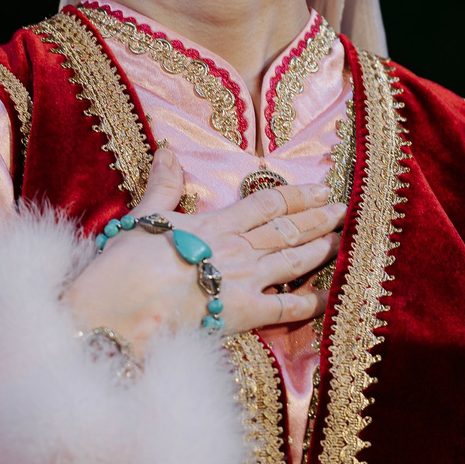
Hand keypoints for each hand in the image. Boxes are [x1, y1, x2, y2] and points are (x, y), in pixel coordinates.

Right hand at [61, 148, 344, 348]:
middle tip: (343, 211)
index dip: (299, 195)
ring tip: (339, 241)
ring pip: (294, 261)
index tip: (322, 189)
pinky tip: (325, 298)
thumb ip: (164, 185)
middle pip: (287, 229)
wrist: (121, 306)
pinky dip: (309, 303)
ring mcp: (244, 280)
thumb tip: (168, 149)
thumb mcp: (145, 216)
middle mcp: (238, 248)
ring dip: (319, 250)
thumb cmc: (126, 263)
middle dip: (318, 219)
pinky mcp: (243, 314)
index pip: (267, 203)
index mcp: (216, 223)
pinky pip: (286, 308)